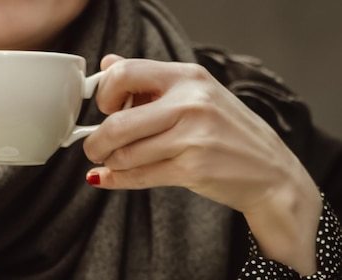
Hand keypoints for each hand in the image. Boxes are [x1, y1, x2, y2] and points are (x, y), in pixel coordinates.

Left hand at [83, 54, 321, 274]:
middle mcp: (190, 102)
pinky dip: (117, 180)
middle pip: (118, 122)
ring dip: (109, 162)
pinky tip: (108, 179)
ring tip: (111, 162)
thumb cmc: (228, 131)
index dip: (105, 93)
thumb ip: (150, 78)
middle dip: (95, 140)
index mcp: (188, 76)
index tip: (105, 109)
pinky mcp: (192, 168)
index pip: (124, 73)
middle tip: (93, 147)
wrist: (271, 172)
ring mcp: (193, 136)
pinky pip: (139, 176)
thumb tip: (108, 62)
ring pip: (125, 153)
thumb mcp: (196, 93)